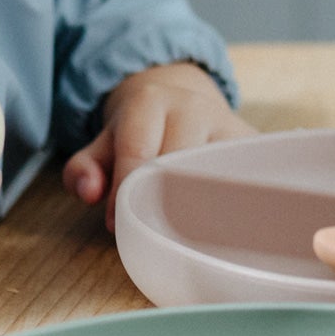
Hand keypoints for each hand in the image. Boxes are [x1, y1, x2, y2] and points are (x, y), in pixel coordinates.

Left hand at [66, 62, 250, 223]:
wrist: (181, 101)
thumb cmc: (137, 134)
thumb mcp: (102, 146)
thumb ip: (82, 170)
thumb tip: (89, 192)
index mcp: (151, 101)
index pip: (138, 151)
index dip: (125, 190)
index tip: (115, 223)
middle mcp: (193, 106)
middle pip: (178, 163)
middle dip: (160, 203)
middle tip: (150, 233)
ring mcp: (227, 123)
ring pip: (215, 173)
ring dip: (199, 208)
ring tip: (183, 234)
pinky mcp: (253, 143)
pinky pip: (245, 179)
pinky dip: (230, 204)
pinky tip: (218, 224)